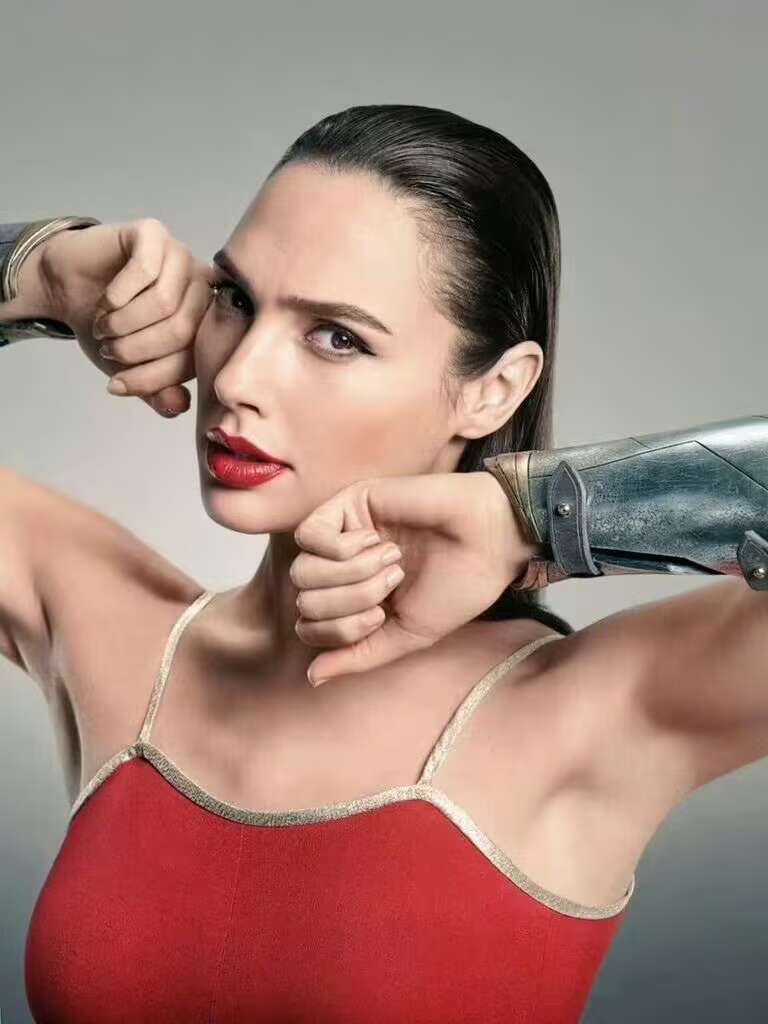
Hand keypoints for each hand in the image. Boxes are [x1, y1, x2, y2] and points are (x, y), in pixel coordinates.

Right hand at [36, 218, 210, 416]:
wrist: (68, 288)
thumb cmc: (109, 328)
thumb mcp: (132, 370)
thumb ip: (158, 392)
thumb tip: (177, 406)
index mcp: (205, 321)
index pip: (194, 358)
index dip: (154, 378)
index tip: (119, 384)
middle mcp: (201, 286)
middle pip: (182, 330)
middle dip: (137, 351)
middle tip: (110, 352)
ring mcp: (179, 256)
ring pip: (165, 302)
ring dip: (125, 324)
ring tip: (106, 328)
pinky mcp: (153, 233)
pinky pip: (145, 269)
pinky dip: (119, 295)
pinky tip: (106, 302)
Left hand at [291, 470, 541, 684]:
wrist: (487, 540)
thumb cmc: (456, 587)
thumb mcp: (406, 634)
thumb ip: (359, 655)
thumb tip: (312, 677)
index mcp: (354, 601)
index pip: (309, 627)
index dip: (340, 631)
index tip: (383, 614)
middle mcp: (342, 569)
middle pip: (305, 600)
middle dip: (351, 601)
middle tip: (394, 581)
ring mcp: (342, 535)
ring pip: (303, 570)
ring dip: (351, 574)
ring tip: (392, 560)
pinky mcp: (347, 504)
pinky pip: (309, 535)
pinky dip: (340, 548)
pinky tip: (376, 541)